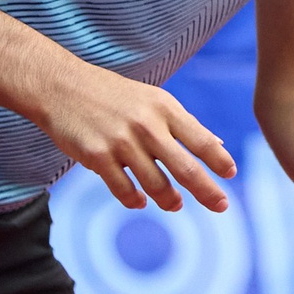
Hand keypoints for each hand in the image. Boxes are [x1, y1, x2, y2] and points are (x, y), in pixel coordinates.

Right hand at [36, 58, 236, 211]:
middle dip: (206, 190)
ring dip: (169, 199)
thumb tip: (217, 145)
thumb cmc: (114, 95)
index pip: (201, 139)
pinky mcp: (97, 156)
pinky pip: (123, 189)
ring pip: (155, 183)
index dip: (219, 159)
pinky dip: (134, 200)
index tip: (231, 174)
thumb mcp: (154, 100)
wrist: (62, 86)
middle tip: (221, 206)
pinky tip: (140, 202)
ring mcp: (121, 142)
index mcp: (165, 109)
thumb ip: (184, 124)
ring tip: (175, 205)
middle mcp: (147, 125)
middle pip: (185, 167)